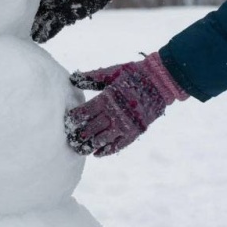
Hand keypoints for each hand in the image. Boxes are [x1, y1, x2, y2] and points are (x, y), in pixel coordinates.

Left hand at [65, 52, 186, 156]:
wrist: (160, 80)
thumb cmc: (133, 73)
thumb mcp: (111, 73)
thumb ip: (91, 77)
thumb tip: (72, 78)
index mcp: (107, 98)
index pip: (84, 113)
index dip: (74, 119)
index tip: (66, 123)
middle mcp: (115, 114)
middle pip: (90, 129)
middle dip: (78, 135)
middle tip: (69, 140)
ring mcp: (125, 124)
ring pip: (102, 140)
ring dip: (89, 145)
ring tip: (79, 149)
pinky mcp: (135, 131)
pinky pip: (118, 145)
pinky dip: (107, 151)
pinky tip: (96, 153)